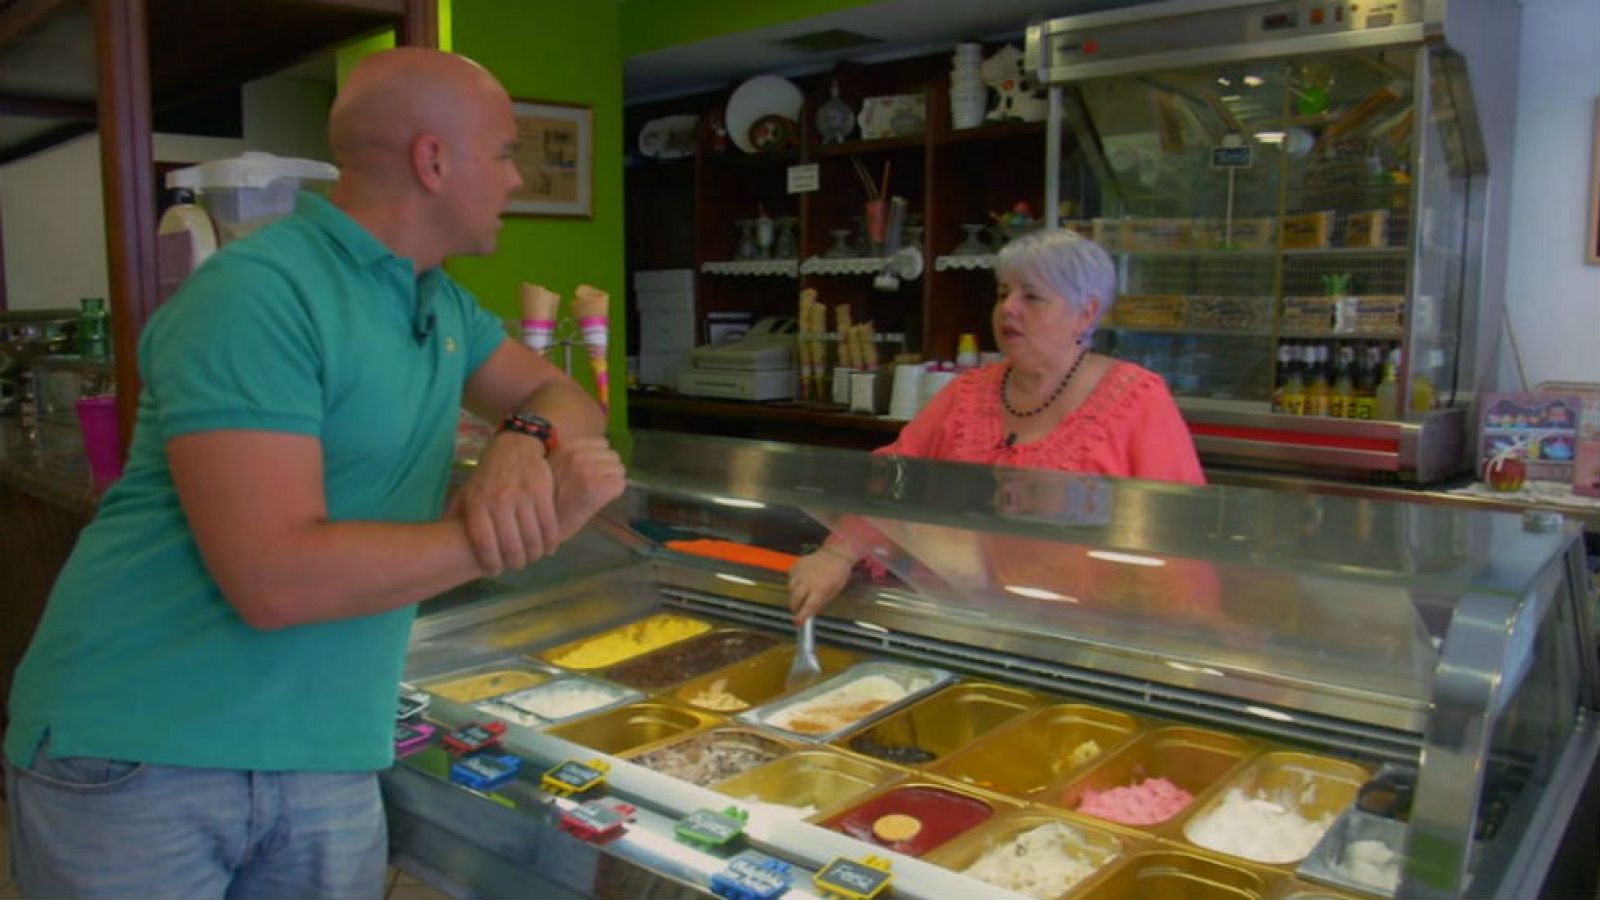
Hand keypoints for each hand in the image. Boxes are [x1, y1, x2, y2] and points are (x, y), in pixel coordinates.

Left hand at [447, 430, 558, 573]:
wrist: (514, 445)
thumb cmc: (488, 474)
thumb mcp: (467, 492)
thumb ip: (455, 516)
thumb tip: (440, 542)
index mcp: (477, 504)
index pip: (484, 545)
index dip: (491, 563)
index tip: (496, 570)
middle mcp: (498, 501)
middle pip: (511, 547)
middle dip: (515, 562)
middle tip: (517, 564)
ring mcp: (522, 496)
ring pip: (532, 539)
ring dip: (534, 554)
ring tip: (532, 557)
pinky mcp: (542, 492)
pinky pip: (549, 526)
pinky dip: (551, 542)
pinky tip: (548, 547)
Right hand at [549, 437, 626, 541]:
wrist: (540, 524)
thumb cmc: (549, 497)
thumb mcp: (557, 464)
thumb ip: (576, 456)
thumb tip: (605, 453)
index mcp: (568, 446)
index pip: (603, 443)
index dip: (600, 458)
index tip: (590, 472)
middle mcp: (578, 455)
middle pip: (613, 456)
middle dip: (608, 470)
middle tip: (594, 485)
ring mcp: (588, 471)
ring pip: (619, 469)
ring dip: (611, 481)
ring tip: (595, 493)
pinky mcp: (597, 488)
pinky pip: (620, 484)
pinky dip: (614, 493)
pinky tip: (598, 501)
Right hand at [787, 547, 854, 623]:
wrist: (836, 554)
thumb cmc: (838, 574)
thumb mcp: (834, 592)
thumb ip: (820, 603)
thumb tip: (809, 612)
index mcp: (820, 589)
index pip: (807, 607)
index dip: (801, 616)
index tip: (796, 623)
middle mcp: (808, 581)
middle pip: (795, 599)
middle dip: (794, 607)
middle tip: (797, 610)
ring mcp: (800, 572)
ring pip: (790, 588)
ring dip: (794, 594)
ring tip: (802, 593)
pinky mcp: (796, 565)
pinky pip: (790, 578)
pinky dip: (794, 582)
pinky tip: (802, 580)